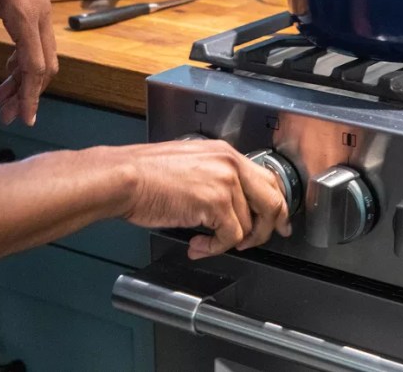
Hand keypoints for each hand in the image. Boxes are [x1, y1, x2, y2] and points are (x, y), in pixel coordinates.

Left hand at [0, 0, 57, 125]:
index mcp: (25, 15)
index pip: (35, 67)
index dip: (30, 96)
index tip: (25, 118)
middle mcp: (40, 16)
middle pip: (44, 66)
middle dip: (27, 93)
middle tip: (8, 114)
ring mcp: (42, 10)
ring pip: (43, 54)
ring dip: (25, 78)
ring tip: (2, 96)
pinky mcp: (37, 4)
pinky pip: (38, 40)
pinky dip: (26, 59)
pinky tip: (7, 67)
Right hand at [121, 140, 290, 258]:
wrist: (124, 178)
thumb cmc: (144, 175)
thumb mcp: (189, 165)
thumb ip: (214, 178)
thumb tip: (229, 204)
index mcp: (225, 153)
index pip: (267, 178)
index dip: (277, 204)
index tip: (279, 220)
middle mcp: (230, 164)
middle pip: (272, 200)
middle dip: (271, 226)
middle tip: (262, 241)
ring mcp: (225, 182)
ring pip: (249, 225)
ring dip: (230, 242)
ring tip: (207, 243)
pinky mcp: (216, 203)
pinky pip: (230, 237)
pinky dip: (215, 248)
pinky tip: (197, 245)